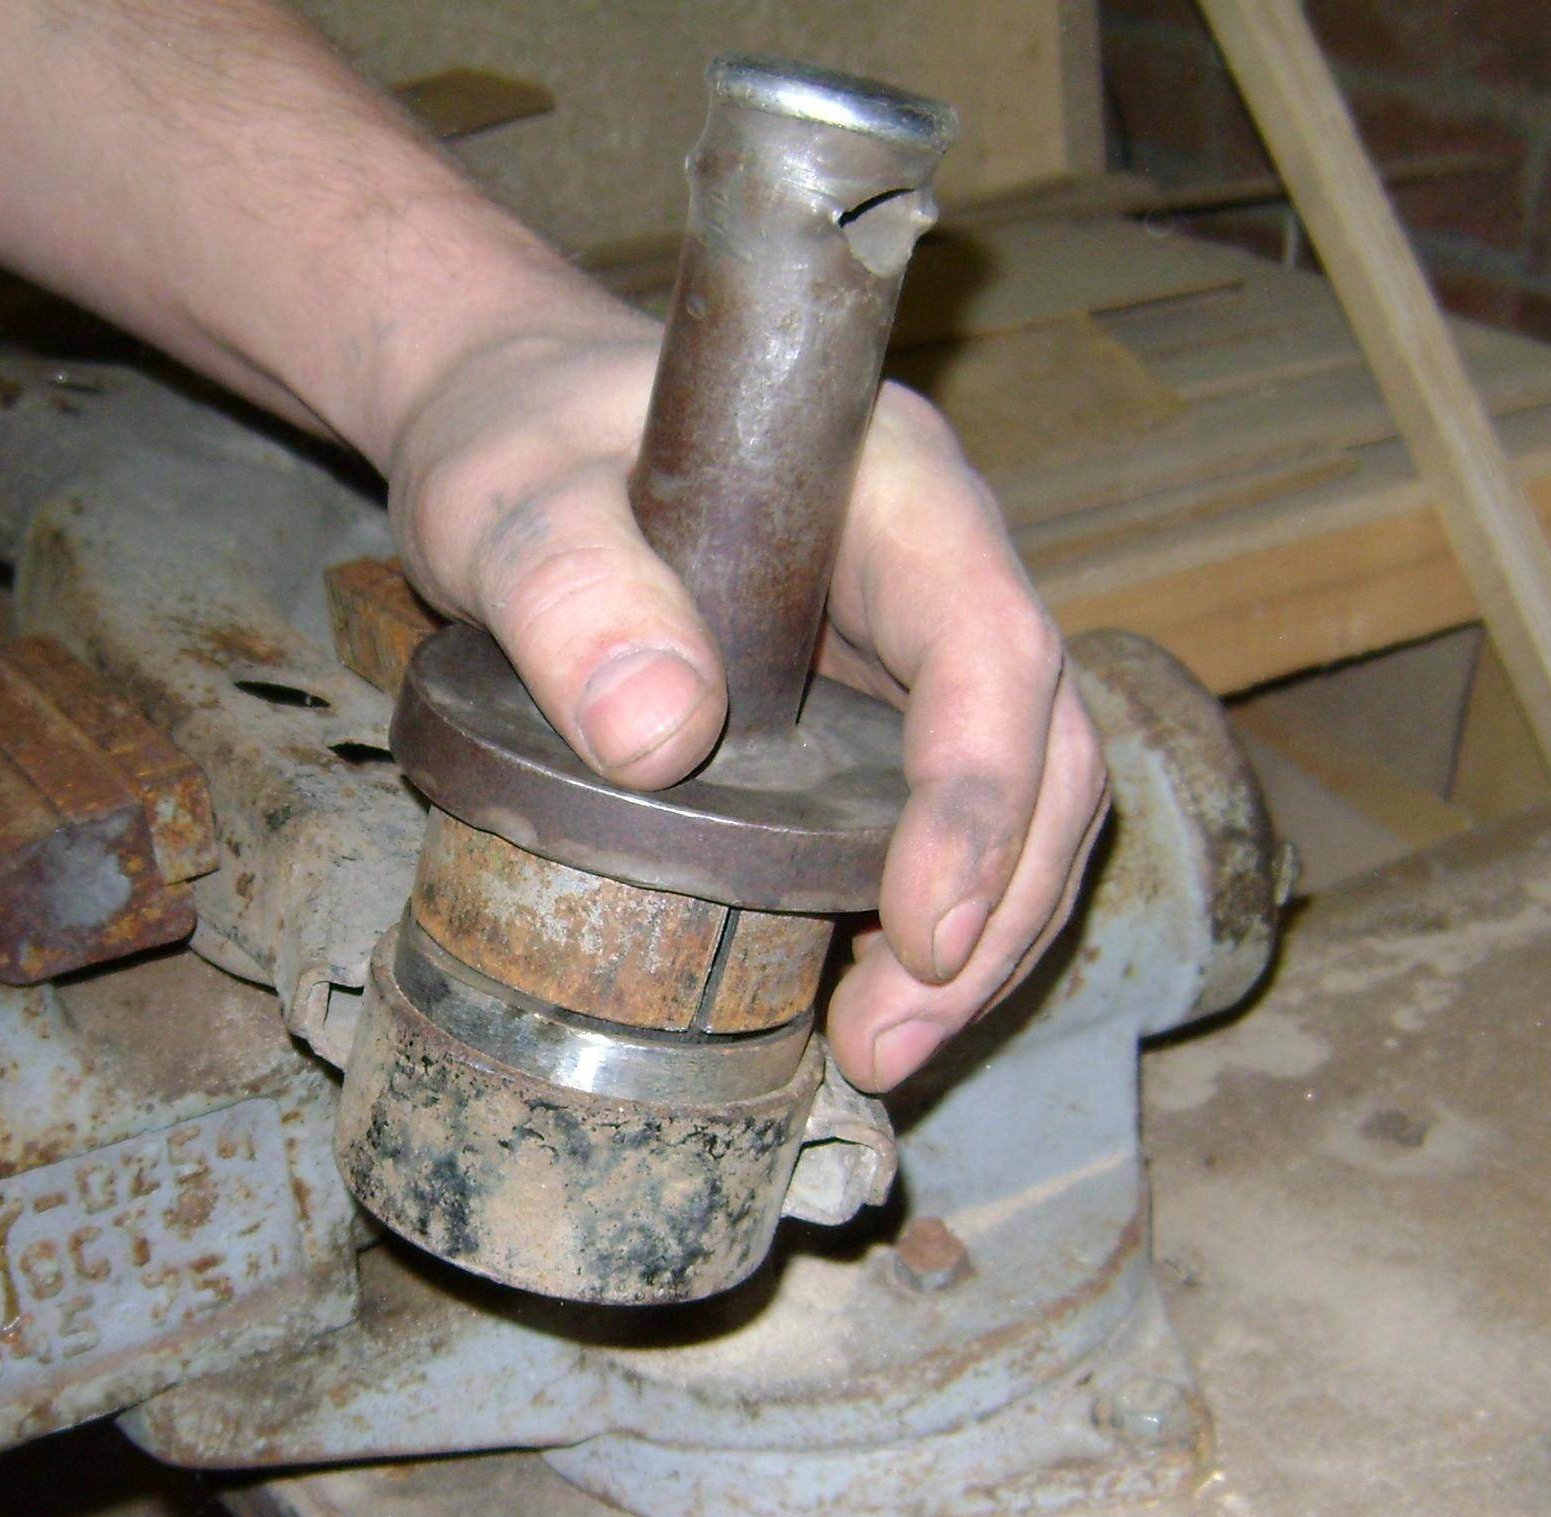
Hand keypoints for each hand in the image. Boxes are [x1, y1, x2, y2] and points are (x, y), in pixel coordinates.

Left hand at [386, 319, 1108, 1092]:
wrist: (519, 429)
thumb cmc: (522, 440)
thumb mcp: (508, 499)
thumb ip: (566, 591)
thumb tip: (659, 737)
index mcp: (890, 488)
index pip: (989, 642)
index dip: (982, 797)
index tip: (923, 929)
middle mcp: (935, 568)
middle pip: (1042, 747)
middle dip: (999, 910)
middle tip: (892, 1046)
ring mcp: (913, 650)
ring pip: (1017, 804)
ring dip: (973, 945)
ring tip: (879, 1054)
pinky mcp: (873, 722)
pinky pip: (939, 828)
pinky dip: (920, 927)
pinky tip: (857, 1006)